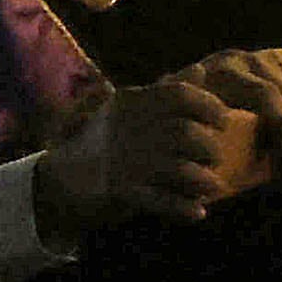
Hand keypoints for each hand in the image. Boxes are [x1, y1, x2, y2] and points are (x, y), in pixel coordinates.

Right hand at [32, 76, 234, 237]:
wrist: (58, 180)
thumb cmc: (105, 141)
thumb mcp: (129, 111)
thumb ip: (165, 92)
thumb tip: (200, 69)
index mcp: (130, 103)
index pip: (178, 94)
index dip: (209, 105)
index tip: (223, 119)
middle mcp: (127, 129)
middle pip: (184, 133)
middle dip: (209, 147)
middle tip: (217, 156)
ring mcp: (122, 161)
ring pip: (177, 168)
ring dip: (202, 179)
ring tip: (213, 185)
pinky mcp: (117, 191)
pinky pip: (159, 200)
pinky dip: (181, 208)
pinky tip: (198, 212)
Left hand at [186, 46, 281, 167]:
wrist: (188, 81)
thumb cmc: (183, 111)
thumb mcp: (181, 120)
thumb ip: (191, 129)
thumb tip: (213, 154)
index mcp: (225, 72)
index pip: (267, 94)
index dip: (279, 128)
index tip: (278, 159)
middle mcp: (251, 59)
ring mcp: (271, 56)